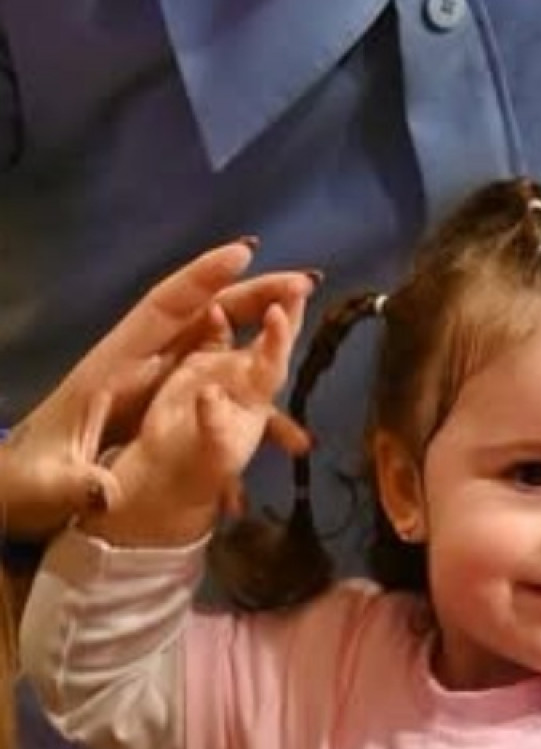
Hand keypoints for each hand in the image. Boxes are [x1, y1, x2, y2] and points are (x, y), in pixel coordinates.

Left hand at [0, 241, 313, 541]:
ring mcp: (150, 379)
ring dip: (257, 322)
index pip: (162, 312)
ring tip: (302, 311)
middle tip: (304, 281)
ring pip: (212, 337)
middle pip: (200, 314)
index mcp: (111, 368)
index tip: (243, 254)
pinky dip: (245, 364)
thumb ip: (77, 486)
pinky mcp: (158, 400)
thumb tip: (105, 494)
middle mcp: (136, 363)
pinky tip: (274, 374)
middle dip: (250, 293)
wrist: (17, 490)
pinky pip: (210, 371)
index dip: (201, 280)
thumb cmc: (28, 481)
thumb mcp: (49, 485)